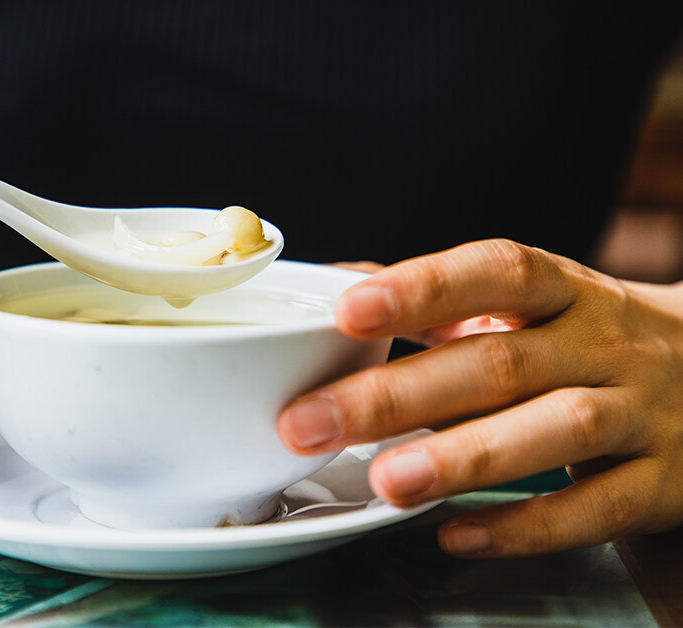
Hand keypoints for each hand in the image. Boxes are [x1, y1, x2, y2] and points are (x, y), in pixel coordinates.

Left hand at [279, 239, 682, 556]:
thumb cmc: (593, 340)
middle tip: (310, 421)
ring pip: (553, 430)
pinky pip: (595, 507)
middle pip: (500, 362)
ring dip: (462, 456)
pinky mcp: (661, 482)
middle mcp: (604, 344)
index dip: (421, 287)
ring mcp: (640, 413)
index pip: (495, 272)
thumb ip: (441, 299)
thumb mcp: (533, 306)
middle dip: (398, 394)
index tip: (347, 310)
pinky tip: (456, 534)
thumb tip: (337, 283)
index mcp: (564, 292)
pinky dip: (525, 526)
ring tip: (386, 481)